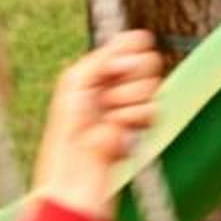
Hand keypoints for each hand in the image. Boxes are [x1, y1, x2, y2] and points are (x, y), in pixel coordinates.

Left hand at [34, 30, 162, 218]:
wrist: (77, 177)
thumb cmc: (66, 132)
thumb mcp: (75, 83)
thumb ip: (102, 58)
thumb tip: (133, 49)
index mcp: (98, 70)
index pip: (131, 43)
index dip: (129, 50)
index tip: (115, 67)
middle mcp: (117, 84)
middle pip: (148, 60)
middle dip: (130, 78)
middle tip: (108, 97)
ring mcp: (132, 106)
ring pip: (153, 84)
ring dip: (130, 101)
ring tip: (110, 118)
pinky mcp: (143, 127)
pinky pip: (154, 108)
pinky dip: (137, 118)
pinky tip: (121, 131)